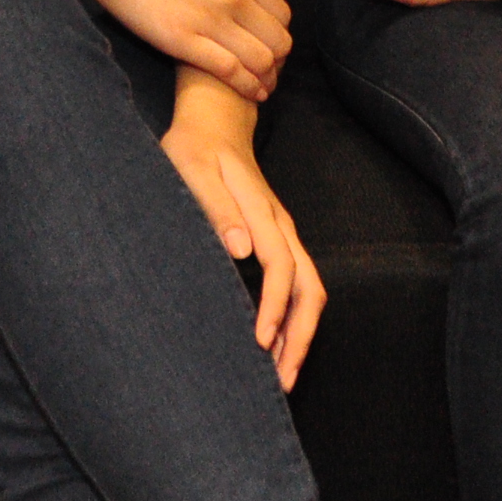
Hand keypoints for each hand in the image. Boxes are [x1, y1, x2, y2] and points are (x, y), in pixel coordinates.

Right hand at [42, 0, 294, 100]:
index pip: (281, 13)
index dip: (280, 34)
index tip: (271, 45)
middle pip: (278, 40)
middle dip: (279, 60)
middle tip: (269, 72)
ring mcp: (209, 19)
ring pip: (261, 60)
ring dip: (266, 78)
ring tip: (262, 88)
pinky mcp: (181, 40)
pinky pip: (229, 71)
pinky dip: (246, 86)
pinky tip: (249, 94)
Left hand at [163, 78, 326, 389]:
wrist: (215, 121)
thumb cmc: (195, 147)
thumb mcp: (191, 168)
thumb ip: (214, 206)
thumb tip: (239, 249)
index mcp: (263, 212)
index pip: (281, 267)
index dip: (275, 306)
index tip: (261, 341)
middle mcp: (282, 227)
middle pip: (311, 286)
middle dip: (301, 335)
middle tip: (282, 379)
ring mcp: (284, 234)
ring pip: (310, 290)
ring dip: (302, 333)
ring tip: (284, 376)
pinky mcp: (278, 241)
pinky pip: (299, 285)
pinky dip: (294, 319)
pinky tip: (276, 345)